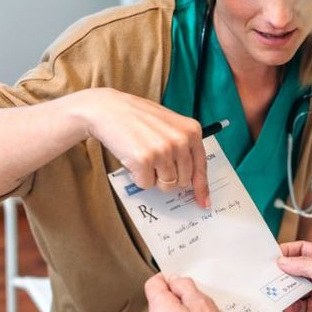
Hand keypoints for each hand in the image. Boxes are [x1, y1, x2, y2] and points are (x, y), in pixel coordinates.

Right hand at [68, 88, 208, 206]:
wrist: (108, 109)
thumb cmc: (137, 117)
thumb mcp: (169, 125)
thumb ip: (183, 147)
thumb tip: (192, 180)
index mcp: (192, 131)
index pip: (201, 167)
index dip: (201, 188)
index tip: (203, 202)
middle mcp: (181, 140)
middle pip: (183, 180)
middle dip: (168, 177)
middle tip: (154, 161)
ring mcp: (164, 150)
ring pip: (166, 185)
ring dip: (152, 176)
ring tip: (143, 155)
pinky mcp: (145, 160)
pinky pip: (146, 184)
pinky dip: (137, 176)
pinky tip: (132, 158)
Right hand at [278, 241, 311, 311]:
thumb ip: (304, 264)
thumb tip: (284, 261)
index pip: (303, 250)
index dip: (288, 251)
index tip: (273, 255)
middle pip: (295, 269)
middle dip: (282, 272)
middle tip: (269, 274)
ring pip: (292, 287)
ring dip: (283, 290)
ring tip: (275, 292)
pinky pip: (295, 304)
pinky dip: (288, 305)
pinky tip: (287, 306)